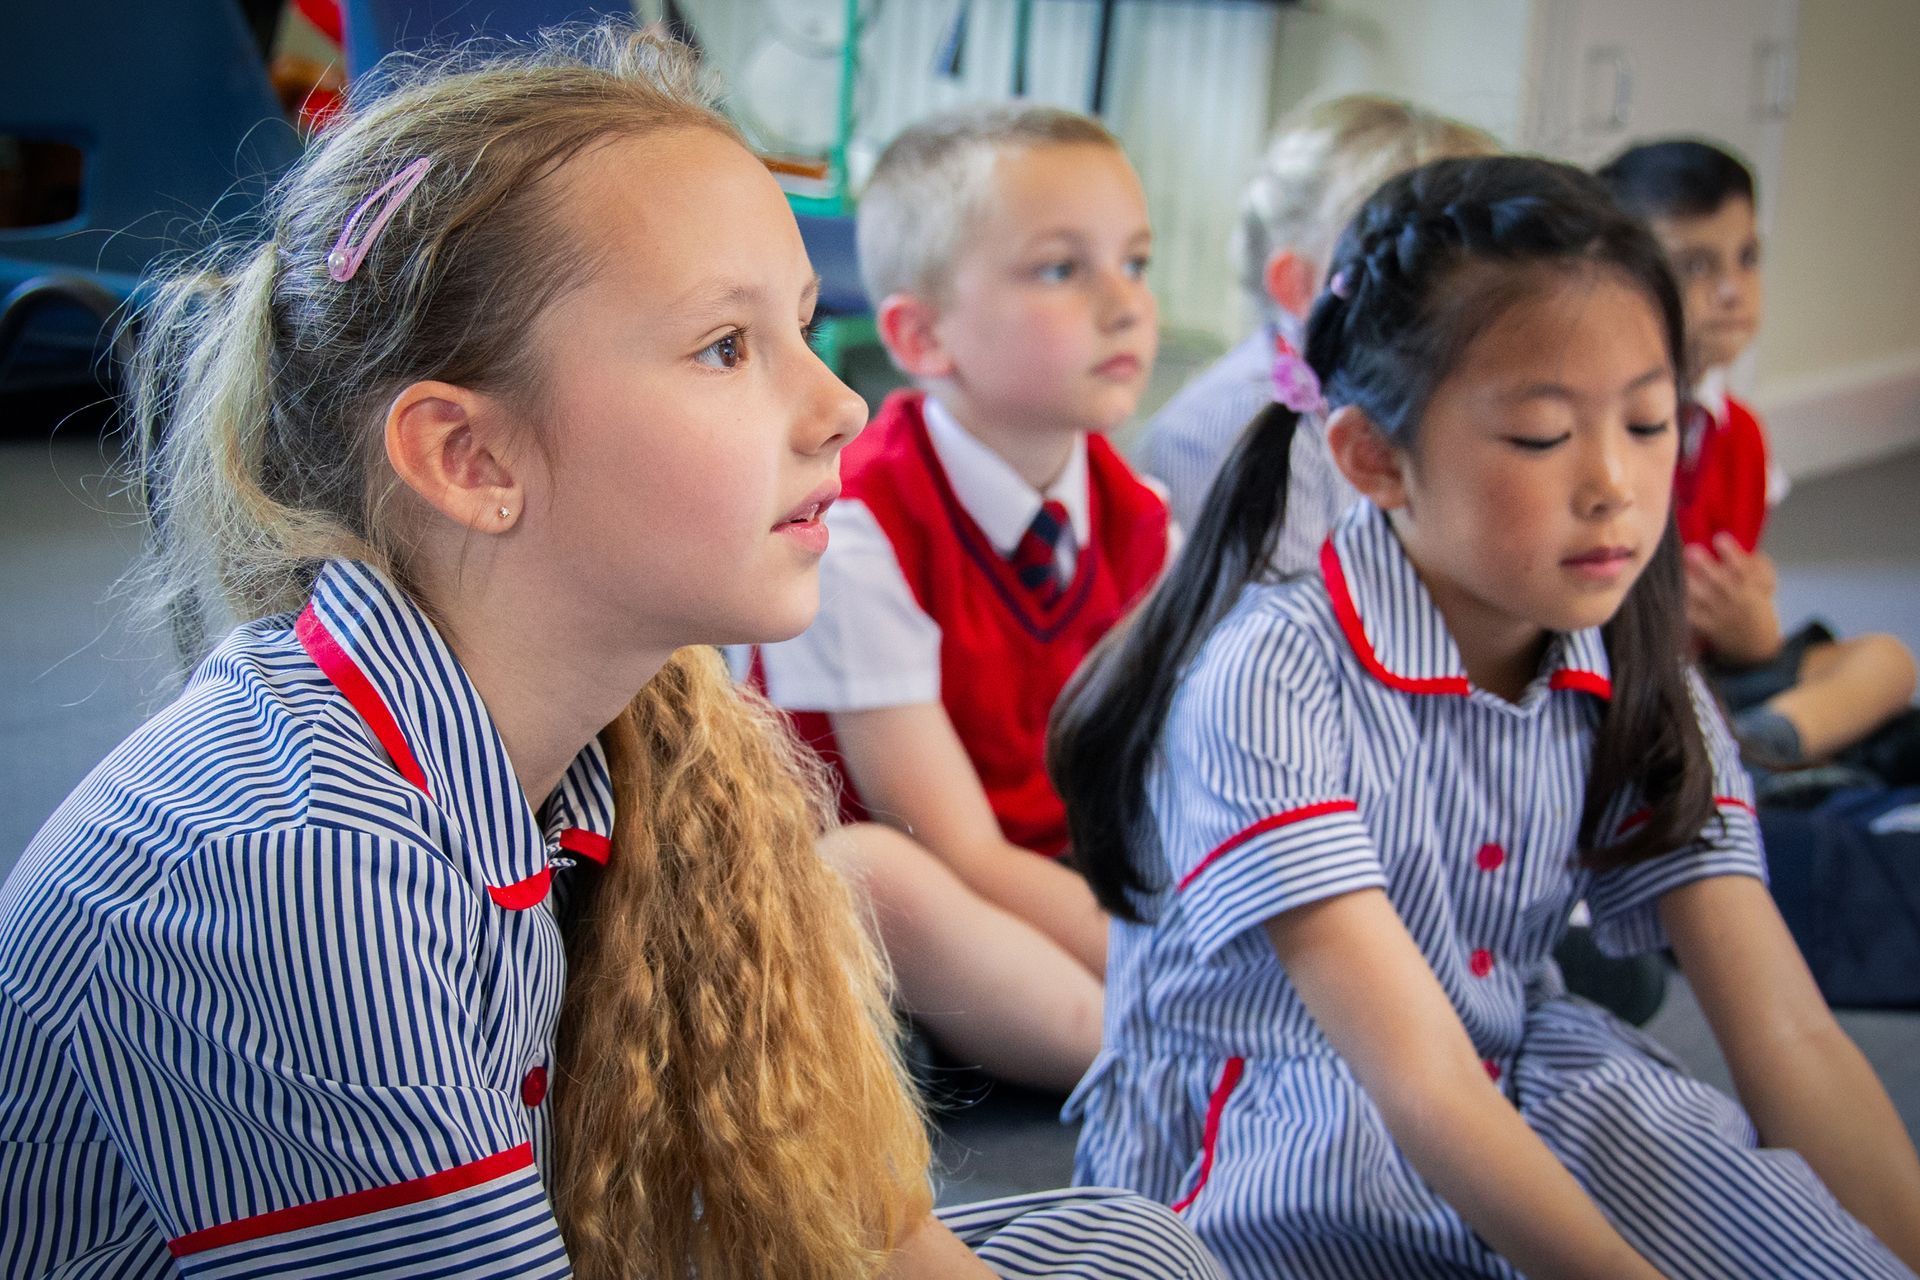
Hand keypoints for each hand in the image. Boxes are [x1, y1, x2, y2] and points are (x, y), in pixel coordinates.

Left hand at [1685, 534, 1782, 665]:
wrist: (1753, 644)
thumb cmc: (1755, 602)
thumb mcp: (1766, 584)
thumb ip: (1759, 566)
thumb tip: (1747, 549)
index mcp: (1751, 587)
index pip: (1743, 569)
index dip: (1732, 553)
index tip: (1719, 536)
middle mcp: (1733, 600)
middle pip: (1719, 582)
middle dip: (1705, 565)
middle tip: (1690, 549)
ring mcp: (1717, 613)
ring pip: (1701, 598)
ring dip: (1688, 582)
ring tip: (1675, 568)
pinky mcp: (1703, 625)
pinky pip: (1689, 614)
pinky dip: (1679, 602)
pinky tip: (1668, 589)